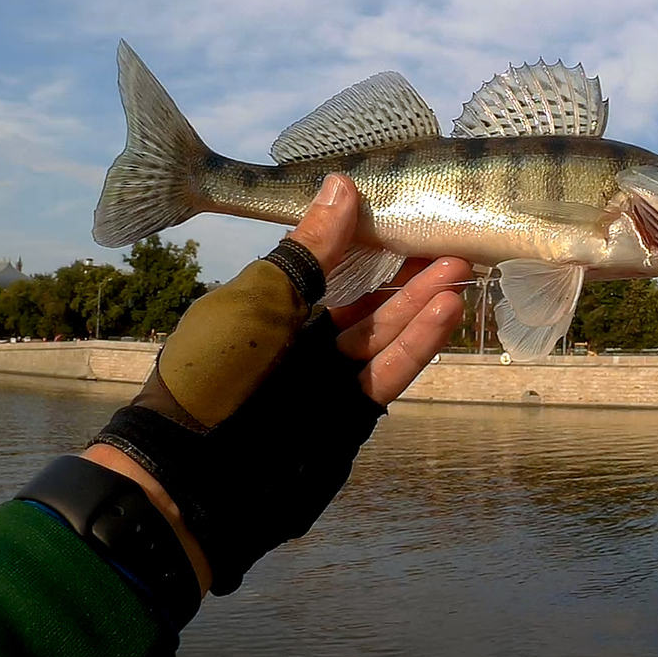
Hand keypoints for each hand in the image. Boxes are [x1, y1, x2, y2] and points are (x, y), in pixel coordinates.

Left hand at [91, 174, 468, 594]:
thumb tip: (341, 183)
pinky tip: (446, 313)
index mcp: (271, 310)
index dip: (366, 243)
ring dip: (423, 304)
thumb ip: (309, 250)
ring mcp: (329, 382)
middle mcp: (303, 344)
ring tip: (461, 270)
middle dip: (408, 274)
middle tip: (453, 242)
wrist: (196, 473)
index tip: (405, 214)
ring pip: (385, 335)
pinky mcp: (352, 416)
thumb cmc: (214, 371)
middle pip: (367, 302)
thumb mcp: (259, 298)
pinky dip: (418, 344)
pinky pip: (389, 373)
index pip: (328, 268)